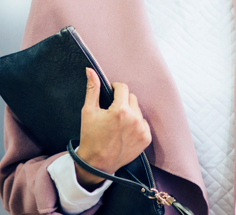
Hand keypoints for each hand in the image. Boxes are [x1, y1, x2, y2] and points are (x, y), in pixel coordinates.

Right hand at [75, 68, 151, 188]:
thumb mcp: (88, 111)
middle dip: (122, 101)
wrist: (97, 164)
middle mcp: (134, 119)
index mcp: (120, 110)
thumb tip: (90, 70)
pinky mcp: (146, 138)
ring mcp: (142, 129)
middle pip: (131, 97)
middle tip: (111, 112)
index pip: (122, 87)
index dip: (115, 89)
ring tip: (117, 123)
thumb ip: (92, 89)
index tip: (110, 95)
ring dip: (129, 112)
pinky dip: (136, 124)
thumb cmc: (90, 137)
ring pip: (138, 110)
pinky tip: (125, 131)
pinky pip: (143, 123)